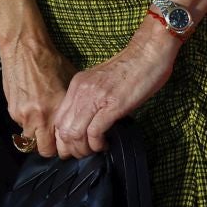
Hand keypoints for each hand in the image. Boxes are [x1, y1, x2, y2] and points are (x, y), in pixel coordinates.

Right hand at [3, 32, 75, 157]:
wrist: (25, 48)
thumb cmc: (51, 61)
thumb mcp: (70, 83)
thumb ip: (71, 105)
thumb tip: (80, 118)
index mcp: (56, 111)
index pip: (60, 145)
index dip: (64, 147)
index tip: (67, 144)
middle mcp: (39, 117)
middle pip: (43, 150)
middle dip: (50, 147)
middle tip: (55, 140)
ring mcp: (23, 115)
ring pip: (30, 140)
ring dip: (37, 136)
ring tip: (44, 125)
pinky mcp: (12, 109)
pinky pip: (21, 125)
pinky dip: (27, 122)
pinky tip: (33, 109)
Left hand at [51, 17, 179, 159]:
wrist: (148, 52)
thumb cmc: (131, 67)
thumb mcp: (101, 82)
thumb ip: (91, 98)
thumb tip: (88, 123)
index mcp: (77, 85)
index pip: (58, 119)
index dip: (63, 139)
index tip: (75, 147)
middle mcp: (81, 91)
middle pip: (62, 130)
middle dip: (71, 149)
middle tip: (85, 154)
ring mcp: (96, 97)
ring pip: (74, 134)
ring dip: (84, 149)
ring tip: (96, 150)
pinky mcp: (112, 105)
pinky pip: (94, 133)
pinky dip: (97, 145)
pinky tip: (105, 145)